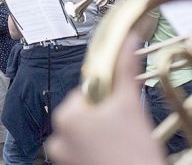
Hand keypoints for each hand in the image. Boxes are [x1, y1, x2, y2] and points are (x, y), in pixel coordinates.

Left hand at [46, 35, 165, 164]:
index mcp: (66, 115)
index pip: (87, 92)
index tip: (123, 108)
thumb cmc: (133, 154)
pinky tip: (116, 155)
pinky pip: (86, 154)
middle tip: (127, 129)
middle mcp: (57, 137)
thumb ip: (125, 68)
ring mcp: (63, 159)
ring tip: (123, 145)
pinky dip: (99, 152)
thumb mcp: (130, 105)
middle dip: (107, 118)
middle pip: (88, 114)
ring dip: (104, 136)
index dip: (109, 97)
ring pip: (88, 135)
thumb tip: (128, 39)